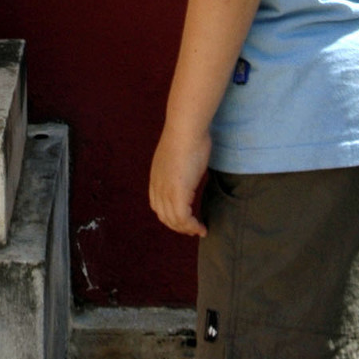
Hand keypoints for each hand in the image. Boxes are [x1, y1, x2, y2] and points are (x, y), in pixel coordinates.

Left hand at [148, 122, 211, 236]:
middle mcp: (158, 186)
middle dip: (179, 226)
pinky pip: (184, 219)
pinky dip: (193, 226)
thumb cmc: (187, 135)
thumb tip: (189, 161)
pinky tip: (202, 227)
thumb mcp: (179, 153)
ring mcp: (166, 191)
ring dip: (187, 229)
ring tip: (199, 229)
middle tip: (194, 228)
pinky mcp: (178, 193)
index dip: (170, 215)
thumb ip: (179, 163)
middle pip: (164, 216)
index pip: (158, 205)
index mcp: (156, 177)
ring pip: (174, 221)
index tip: (184, 218)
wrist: (186, 129)